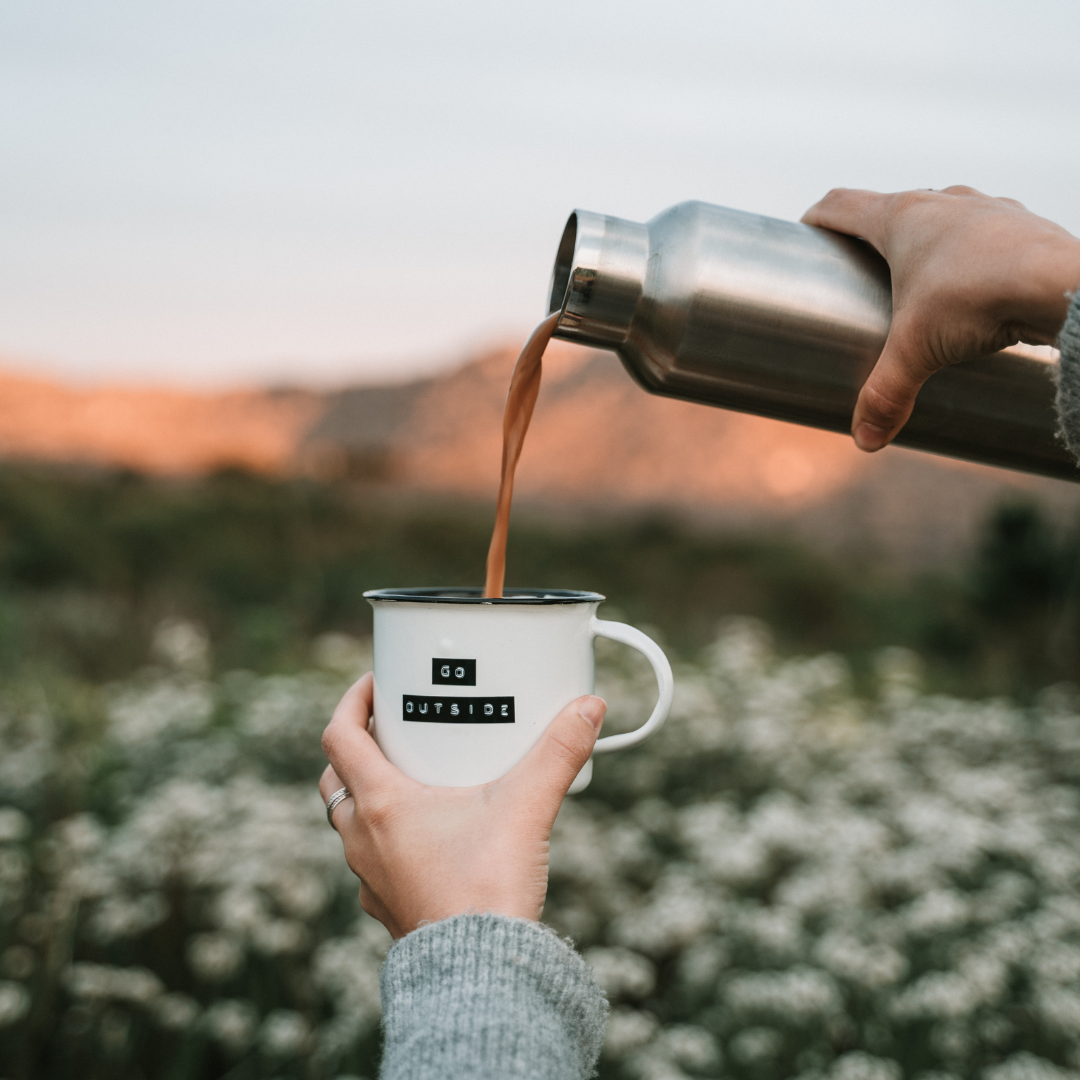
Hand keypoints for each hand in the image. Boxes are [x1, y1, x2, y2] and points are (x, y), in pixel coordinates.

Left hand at [319, 673, 605, 937]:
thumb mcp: (526, 807)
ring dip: (372, 794)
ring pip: (351, 822)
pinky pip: (375, 861)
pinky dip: (391, 838)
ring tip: (417, 778)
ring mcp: (372, 877)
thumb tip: (589, 707)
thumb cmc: (487, 890)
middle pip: (336, 778)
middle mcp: (364, 839)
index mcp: (381, 804)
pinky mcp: (391, 906)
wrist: (479, 975)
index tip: (377, 685)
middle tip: (395, 729)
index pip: (339, 736)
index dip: (351, 701)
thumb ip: (558, 753)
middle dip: (358, 747)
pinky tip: (432, 836)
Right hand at [802, 186, 1079, 450]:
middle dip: (871, 238)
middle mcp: (942, 202)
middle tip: (860, 273)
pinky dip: (968, 253)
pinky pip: (983, 231)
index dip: (816, 220)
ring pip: (941, 217)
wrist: (1062, 283)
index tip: (807, 237)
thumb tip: (865, 439)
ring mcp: (986, 208)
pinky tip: (974, 285)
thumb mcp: (918, 351)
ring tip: (919, 283)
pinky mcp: (1022, 225)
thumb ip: (885, 394)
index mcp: (901, 217)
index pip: (840, 205)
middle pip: (891, 209)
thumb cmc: (981, 298)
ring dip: (924, 243)